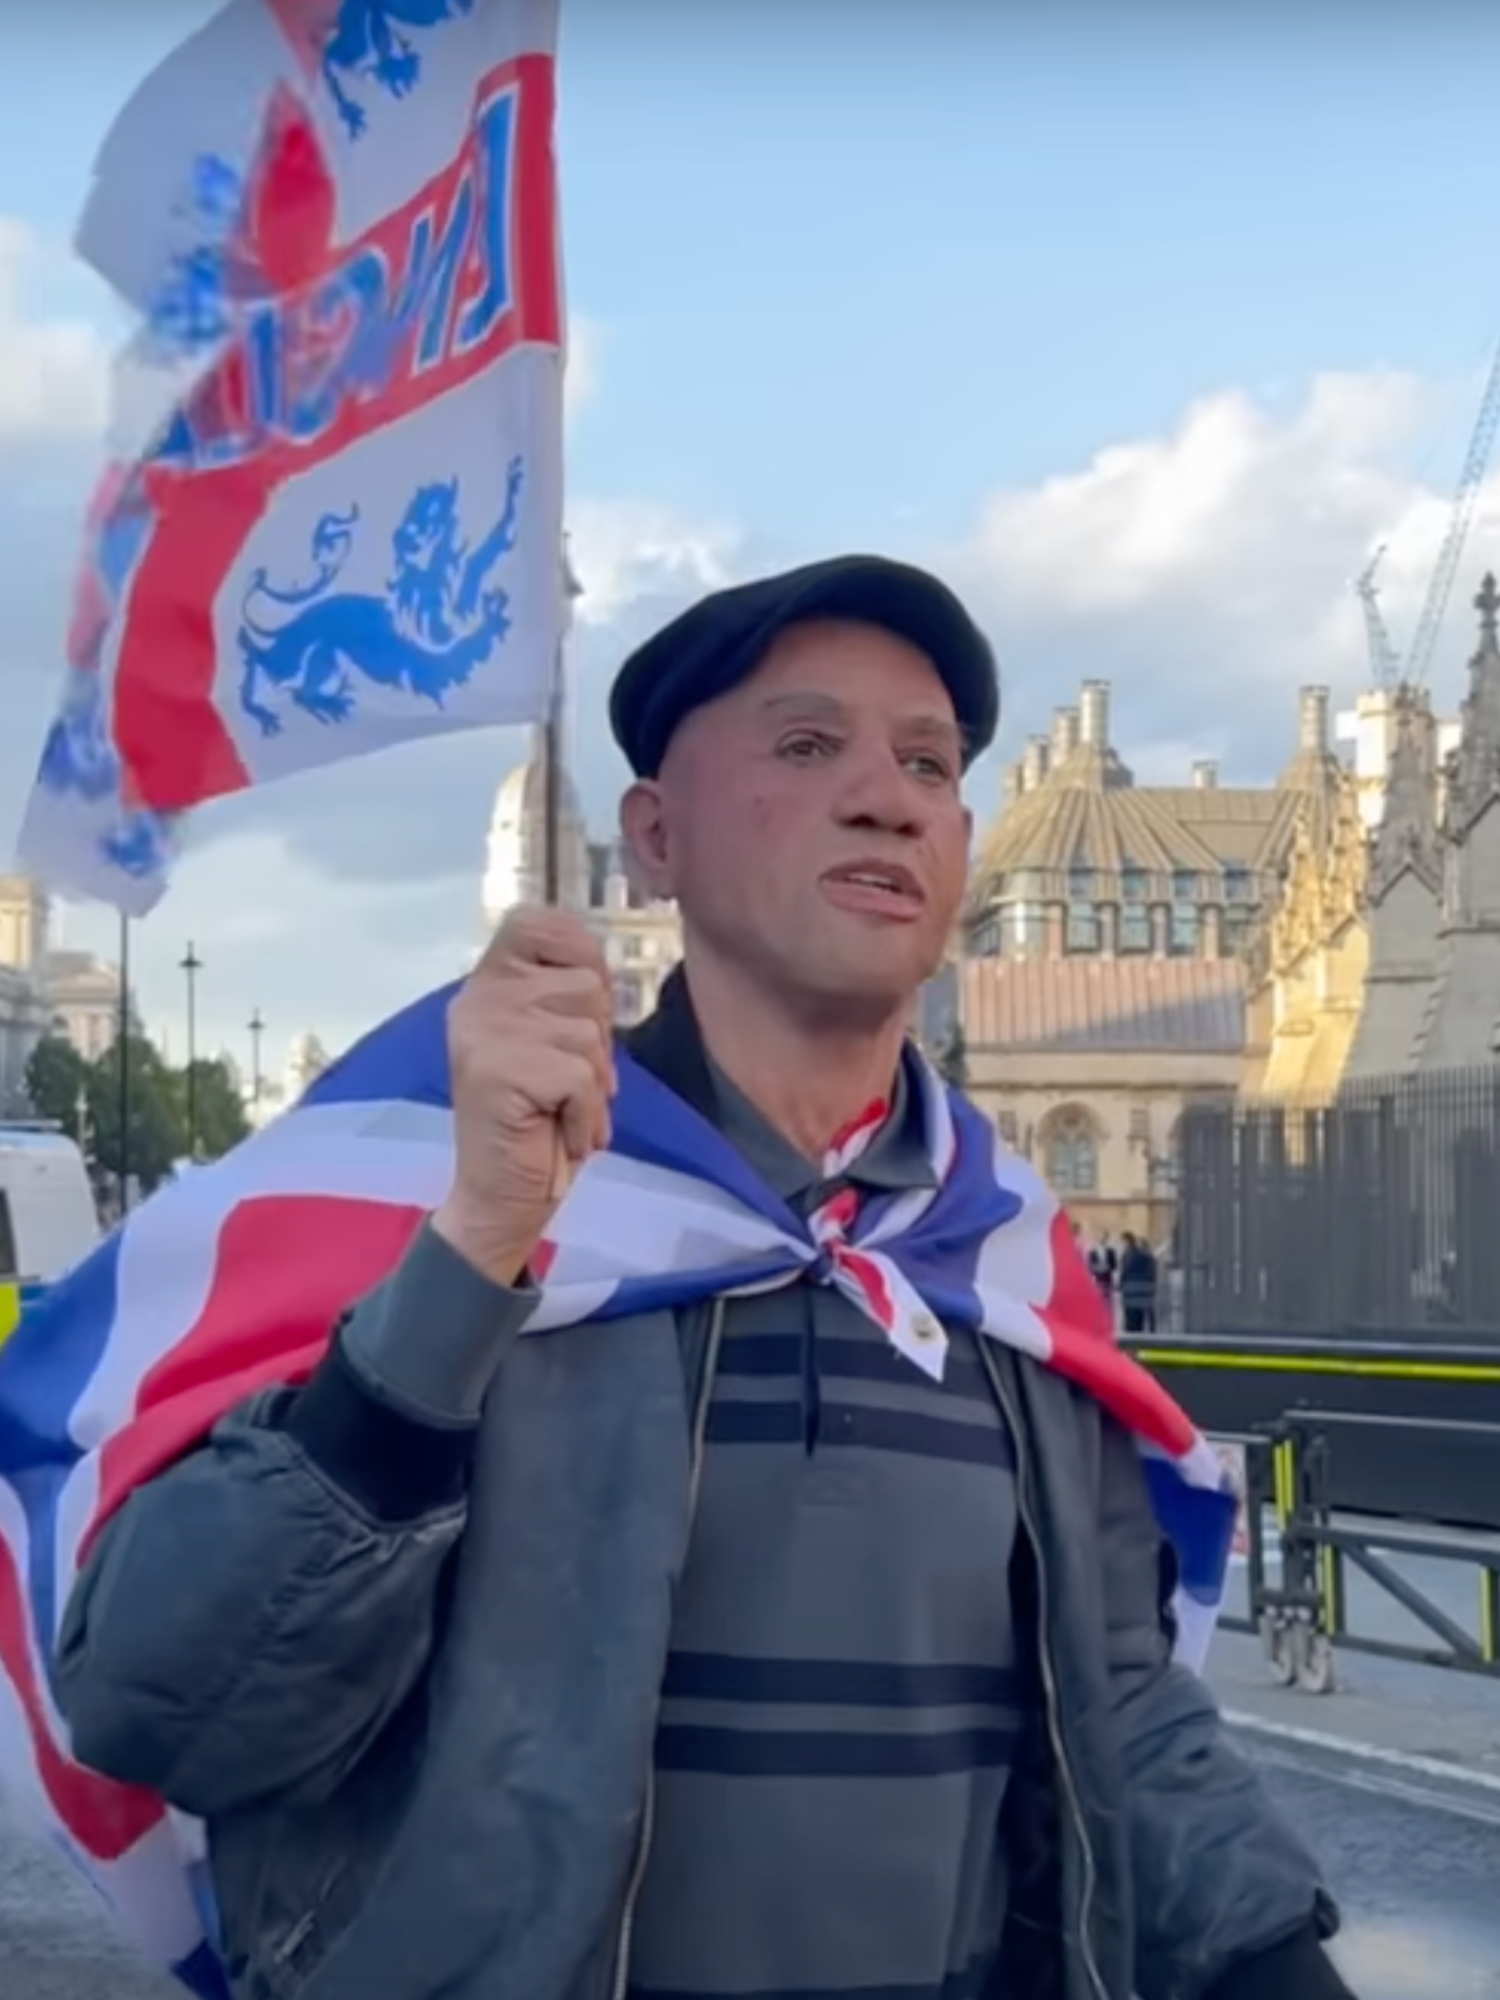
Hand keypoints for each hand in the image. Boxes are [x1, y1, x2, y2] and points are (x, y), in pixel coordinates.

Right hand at [431, 906, 614, 1285]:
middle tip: (566, 1085)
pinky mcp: (497, 1070)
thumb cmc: (538, 1121)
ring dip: (593, 1084)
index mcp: (489, 982)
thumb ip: (567, 998)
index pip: (541, 921)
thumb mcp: (554, 1043)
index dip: (582, 957)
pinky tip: (558, 1132)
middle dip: (598, 1042)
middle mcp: (478, 997)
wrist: (501, 1198)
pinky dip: (585, 1114)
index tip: (579, 1014)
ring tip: (560, 1110)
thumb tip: (604, 970)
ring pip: (589, 1032)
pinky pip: (581, 1077)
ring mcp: (484, 1032)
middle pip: (587, 983)